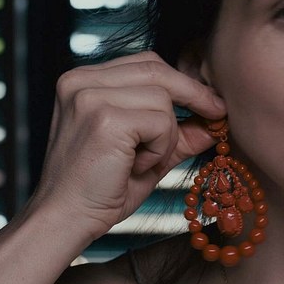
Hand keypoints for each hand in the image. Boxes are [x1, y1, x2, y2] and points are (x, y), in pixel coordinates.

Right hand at [28, 51, 225, 239]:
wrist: (65, 220)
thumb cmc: (100, 190)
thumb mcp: (146, 154)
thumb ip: (178, 133)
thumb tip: (216, 120)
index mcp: (83, 81)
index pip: (146, 63)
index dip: (181, 81)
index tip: (209, 101)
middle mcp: (81, 81)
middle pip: (156, 68)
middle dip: (193, 93)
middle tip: (218, 114)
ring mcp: (90, 96)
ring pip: (163, 97)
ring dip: (167, 135)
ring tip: (143, 161)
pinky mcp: (104, 118)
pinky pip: (161, 121)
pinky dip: (160, 148)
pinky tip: (137, 166)